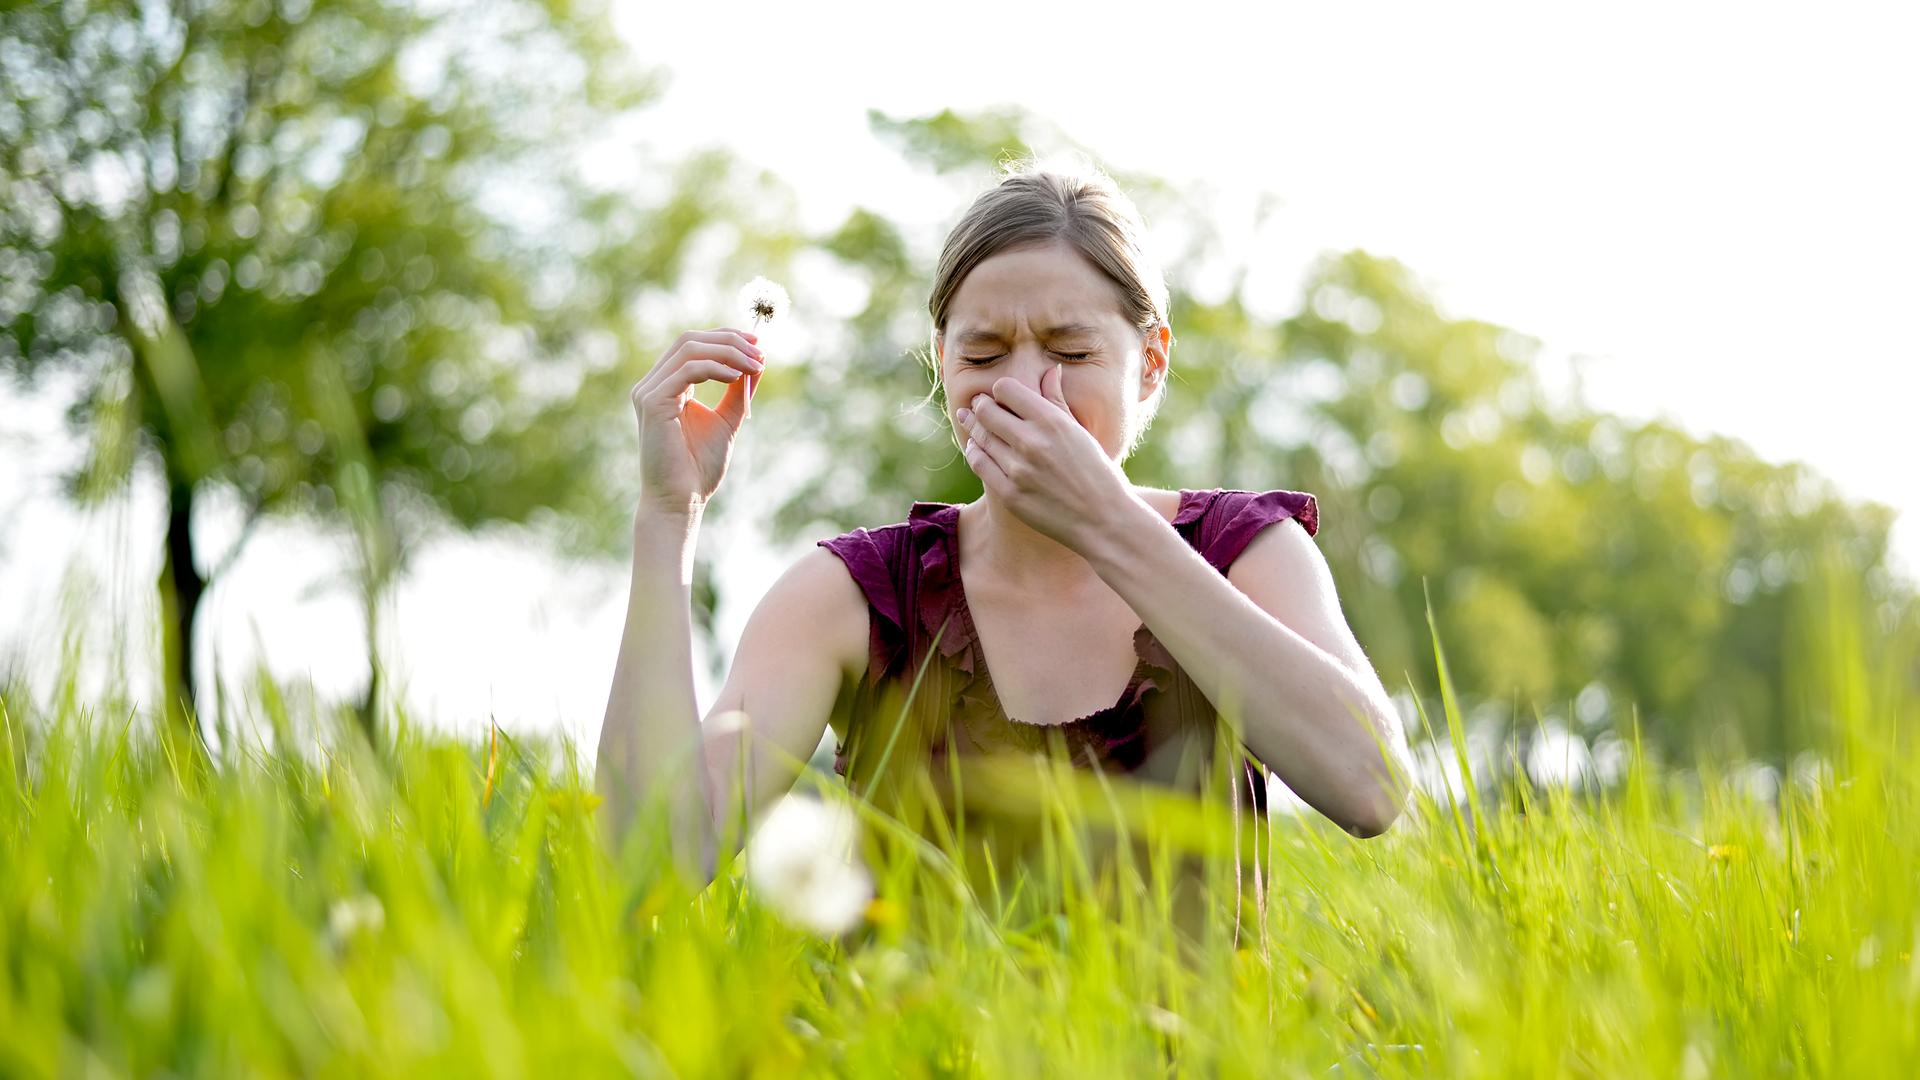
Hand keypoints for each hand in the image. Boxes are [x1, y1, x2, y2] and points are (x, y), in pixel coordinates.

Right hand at [629, 328, 764, 515]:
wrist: (681, 500)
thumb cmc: (699, 467)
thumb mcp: (726, 421)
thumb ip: (737, 392)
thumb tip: (757, 363)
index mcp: (665, 386)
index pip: (692, 345)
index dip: (725, 337)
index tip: (757, 343)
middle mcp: (652, 385)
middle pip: (689, 339)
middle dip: (729, 340)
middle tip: (759, 351)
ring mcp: (648, 392)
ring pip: (689, 349)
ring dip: (728, 352)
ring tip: (754, 365)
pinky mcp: (652, 402)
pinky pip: (688, 370)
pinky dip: (716, 368)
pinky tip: (737, 377)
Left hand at [957, 363, 1134, 550]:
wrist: (1103, 520)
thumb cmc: (1097, 472)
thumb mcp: (1080, 431)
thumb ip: (1057, 400)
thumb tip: (1050, 371)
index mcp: (1052, 421)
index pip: (1006, 389)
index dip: (1001, 389)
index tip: (1002, 394)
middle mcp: (1032, 442)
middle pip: (987, 411)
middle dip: (981, 405)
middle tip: (979, 405)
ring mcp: (1018, 470)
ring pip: (981, 437)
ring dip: (974, 427)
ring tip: (971, 421)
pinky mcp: (1010, 494)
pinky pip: (980, 464)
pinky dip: (975, 451)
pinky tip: (976, 446)